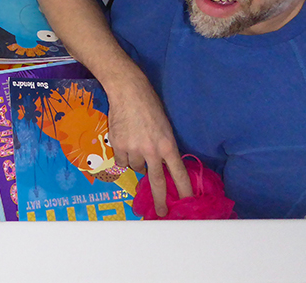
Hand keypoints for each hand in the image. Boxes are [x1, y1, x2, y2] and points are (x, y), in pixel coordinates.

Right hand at [106, 76, 192, 216]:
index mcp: (167, 144)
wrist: (128, 92)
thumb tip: (161, 165)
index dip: (184, 189)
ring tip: (136, 144)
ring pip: (136, 168)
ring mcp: (133, 149)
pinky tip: (125, 141)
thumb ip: (163, 147)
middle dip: (159, 199)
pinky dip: (124, 156)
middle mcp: (151, 150)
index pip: (178, 172)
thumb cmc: (150, 105)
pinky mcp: (118, 146)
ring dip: (137, 162)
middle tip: (160, 211)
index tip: (187, 201)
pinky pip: (122, 161)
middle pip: (156, 181)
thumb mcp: (164, 127)